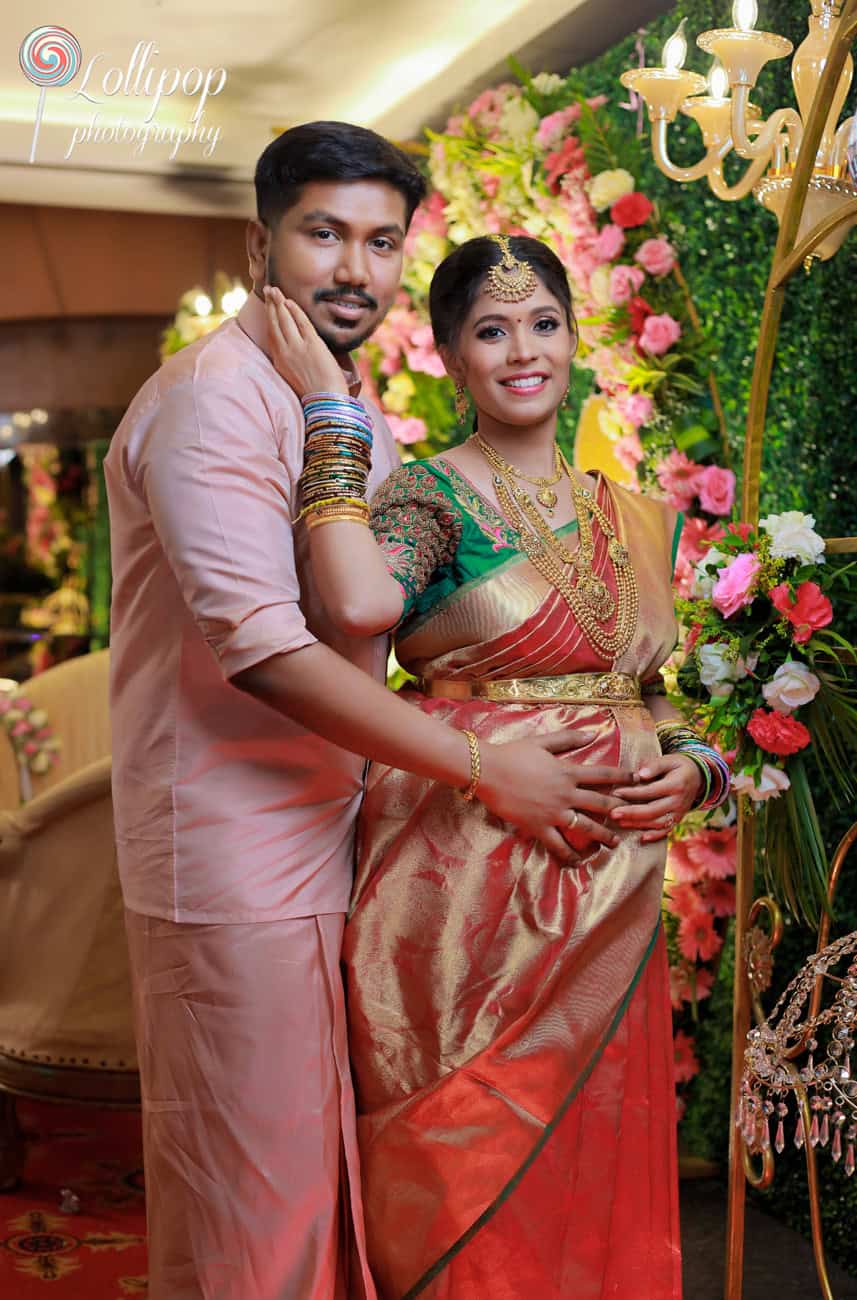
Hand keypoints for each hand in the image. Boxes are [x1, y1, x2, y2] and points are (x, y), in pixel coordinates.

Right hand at [264, 286, 348, 397]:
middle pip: (274, 323)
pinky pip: (301, 322)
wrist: (326, 402)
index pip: (272, 334)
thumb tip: (293, 352)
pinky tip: (290, 301)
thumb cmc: (316, 393)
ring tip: (275, 290)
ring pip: (284, 320)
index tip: (268, 306)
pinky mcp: (312, 345)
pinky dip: (295, 310)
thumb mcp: (295, 377)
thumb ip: (291, 362)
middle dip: (271, 305)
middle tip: (268, 289)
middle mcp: (284, 353)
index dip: (269, 318)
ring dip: (279, 303)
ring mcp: (297, 348)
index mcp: (279, 362)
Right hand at [478, 728, 634, 865]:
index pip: (603, 775)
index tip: (639, 781)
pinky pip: (558, 845)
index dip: (624, 778)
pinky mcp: (539, 827)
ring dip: (603, 836)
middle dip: (621, 811)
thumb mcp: (542, 742)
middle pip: (601, 804)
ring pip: (586, 827)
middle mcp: (565, 794)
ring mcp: (553, 812)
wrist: (486, 771)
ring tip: (615, 844)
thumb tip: (594, 733)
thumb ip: (569, 738)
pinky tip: (578, 862)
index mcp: (568, 771)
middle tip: (635, 817)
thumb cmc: (512, 753)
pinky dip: (569, 855)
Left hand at [609, 753, 702, 842]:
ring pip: (658, 823)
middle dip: (631, 813)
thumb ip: (655, 765)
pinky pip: (667, 830)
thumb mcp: (670, 760)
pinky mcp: (678, 820)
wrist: (698, 777)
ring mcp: (679, 813)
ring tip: (620, 822)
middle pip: (653, 810)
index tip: (616, 793)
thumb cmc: (678, 766)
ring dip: (638, 824)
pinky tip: (641, 838)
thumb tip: (640, 774)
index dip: (632, 793)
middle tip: (612, 813)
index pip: (651, 791)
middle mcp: (679, 801)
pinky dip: (655, 836)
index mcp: (676, 785)